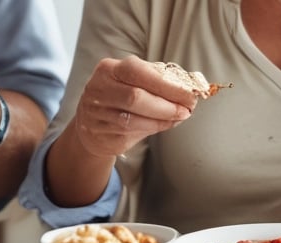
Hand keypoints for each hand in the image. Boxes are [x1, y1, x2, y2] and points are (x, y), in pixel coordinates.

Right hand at [70, 56, 196, 158]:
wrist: (90, 124)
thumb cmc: (120, 95)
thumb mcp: (132, 80)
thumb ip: (157, 80)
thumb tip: (189, 88)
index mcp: (108, 69)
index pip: (138, 72)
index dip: (166, 84)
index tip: (189, 93)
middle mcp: (98, 90)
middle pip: (135, 97)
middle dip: (167, 105)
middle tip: (187, 109)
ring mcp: (96, 114)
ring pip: (133, 120)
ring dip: (162, 119)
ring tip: (179, 116)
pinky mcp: (100, 135)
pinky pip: (130, 134)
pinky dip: (153, 129)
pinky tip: (165, 124)